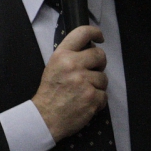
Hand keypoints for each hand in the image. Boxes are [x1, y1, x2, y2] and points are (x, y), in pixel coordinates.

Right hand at [31, 25, 106, 140]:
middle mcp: (73, 65)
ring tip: (83, 92)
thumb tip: (91, 48)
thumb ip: (70, 56)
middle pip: (100, 55)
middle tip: (91, 72)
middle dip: (99, 64)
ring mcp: (84, 81)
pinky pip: (104, 95)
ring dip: (97, 85)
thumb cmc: (50, 93)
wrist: (45, 118)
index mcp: (62, 55)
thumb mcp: (54, 67)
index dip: (95, 32)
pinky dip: (98, 101)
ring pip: (104, 78)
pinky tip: (85, 103)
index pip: (82, 33)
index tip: (100, 37)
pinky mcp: (92, 97)